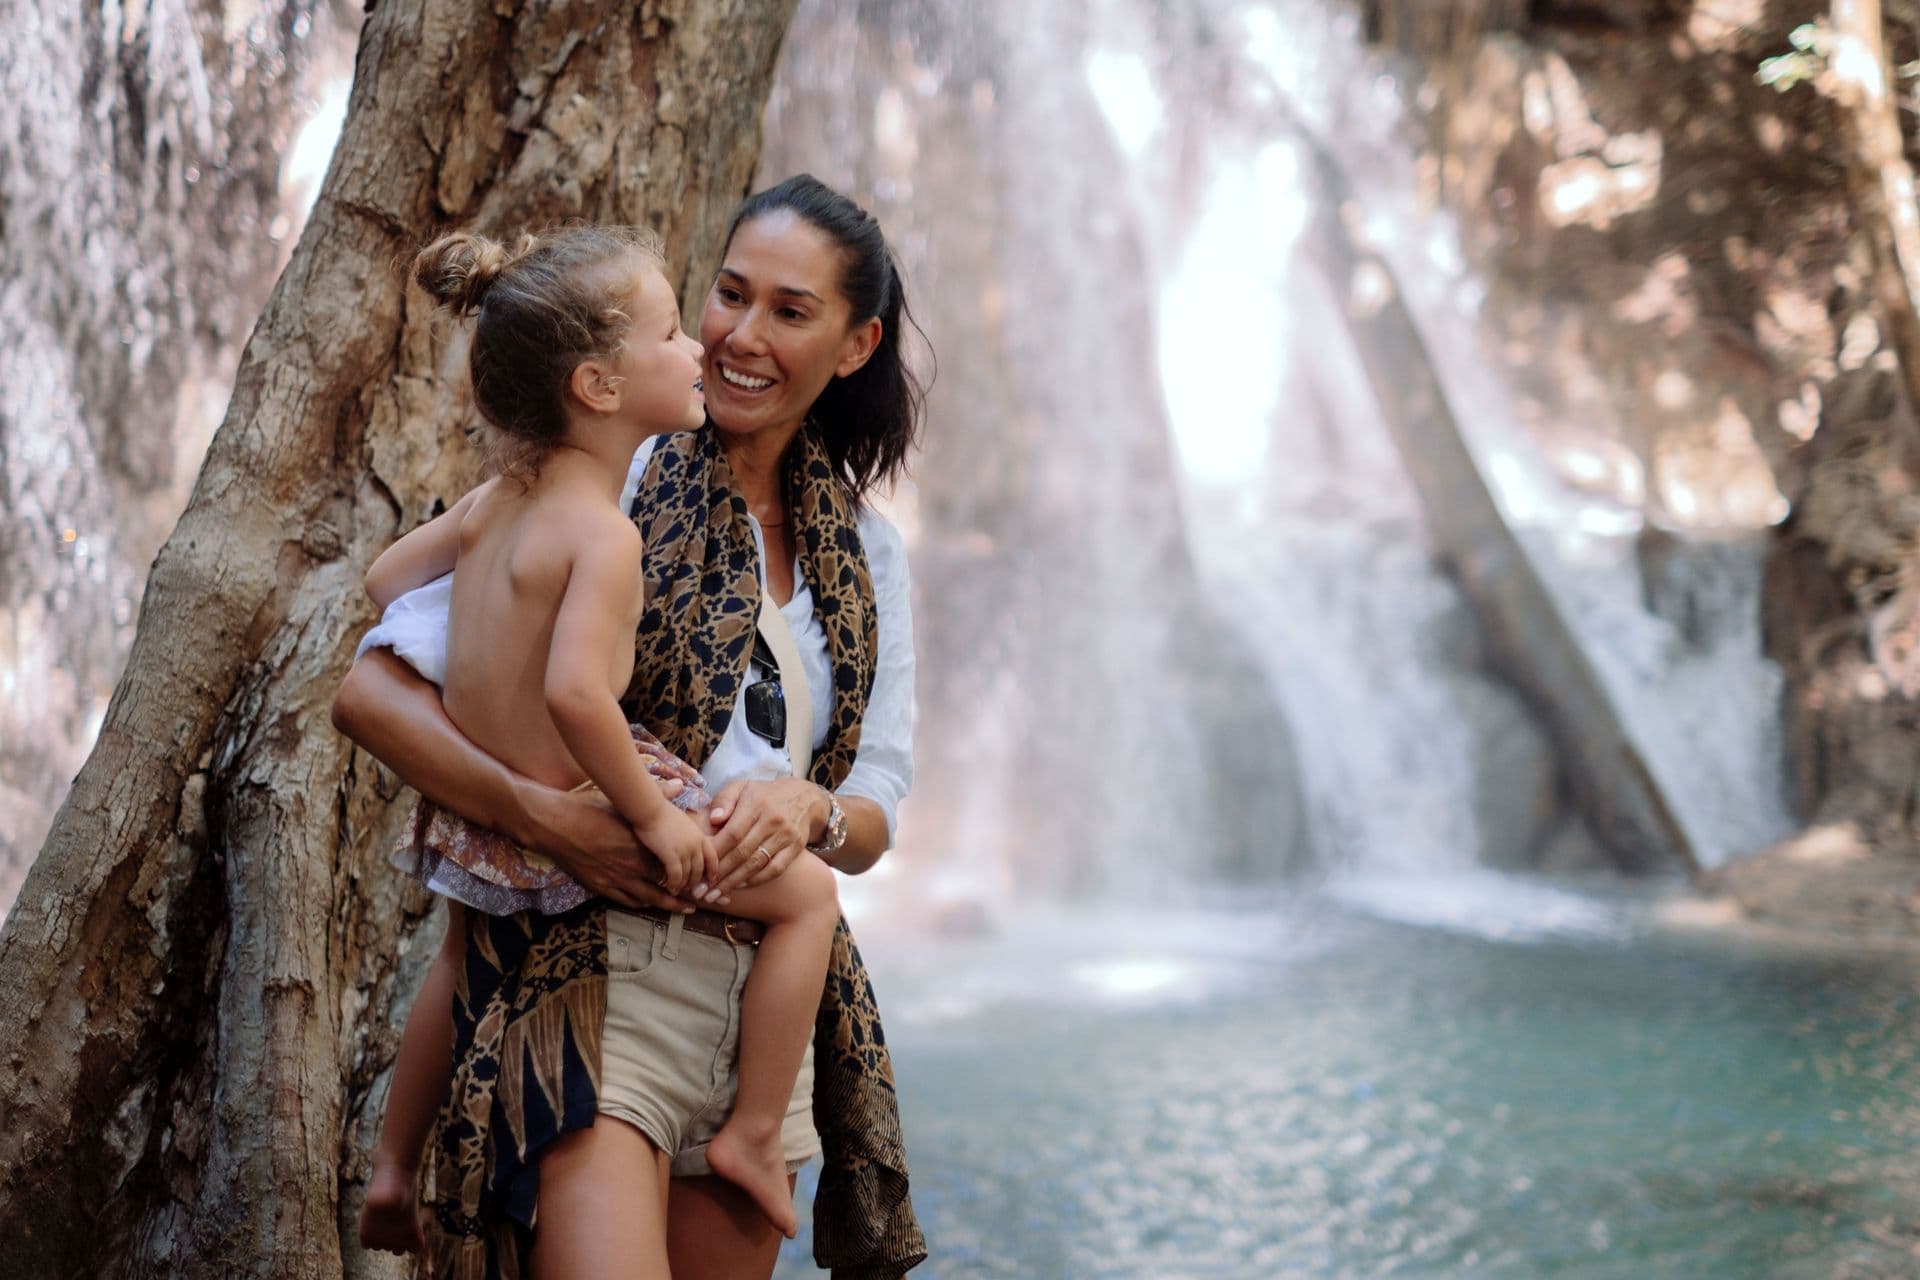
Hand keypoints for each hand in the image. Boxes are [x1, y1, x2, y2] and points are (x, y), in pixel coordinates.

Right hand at [514, 781, 699, 912]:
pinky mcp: (599, 886)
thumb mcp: (623, 802)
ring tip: (680, 909)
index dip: (687, 872)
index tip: (700, 874)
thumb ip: (655, 796)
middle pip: (664, 886)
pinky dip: (640, 903)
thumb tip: (679, 784)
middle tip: (697, 902)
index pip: (672, 865)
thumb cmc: (589, 808)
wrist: (555, 824)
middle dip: (682, 895)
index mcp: (640, 845)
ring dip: (665, 905)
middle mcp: (631, 865)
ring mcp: (614, 878)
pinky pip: (625, 900)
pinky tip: (648, 904)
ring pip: (647, 898)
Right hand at [630, 805, 714, 896]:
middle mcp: (696, 844)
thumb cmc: (660, 812)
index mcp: (700, 835)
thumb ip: (688, 830)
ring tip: (678, 890)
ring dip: (683, 885)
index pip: (713, 858)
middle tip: (690, 891)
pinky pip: (676, 876)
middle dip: (696, 882)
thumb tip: (692, 823)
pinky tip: (670, 888)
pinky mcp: (672, 855)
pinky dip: (674, 884)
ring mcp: (685, 850)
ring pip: (689, 876)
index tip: (710, 881)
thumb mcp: (682, 821)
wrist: (649, 809)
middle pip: (701, 870)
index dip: (712, 871)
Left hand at [706, 777, 829, 896]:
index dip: (715, 852)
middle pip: (742, 852)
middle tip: (701, 890)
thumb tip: (713, 819)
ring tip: (715, 895)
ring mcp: (786, 835)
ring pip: (756, 864)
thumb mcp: (742, 787)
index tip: (699, 866)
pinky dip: (755, 880)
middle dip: (719, 873)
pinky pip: (774, 869)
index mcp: (756, 802)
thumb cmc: (763, 794)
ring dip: (734, 882)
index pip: (732, 833)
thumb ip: (724, 800)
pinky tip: (739, 886)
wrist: (804, 797)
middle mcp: (773, 819)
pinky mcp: (796, 847)